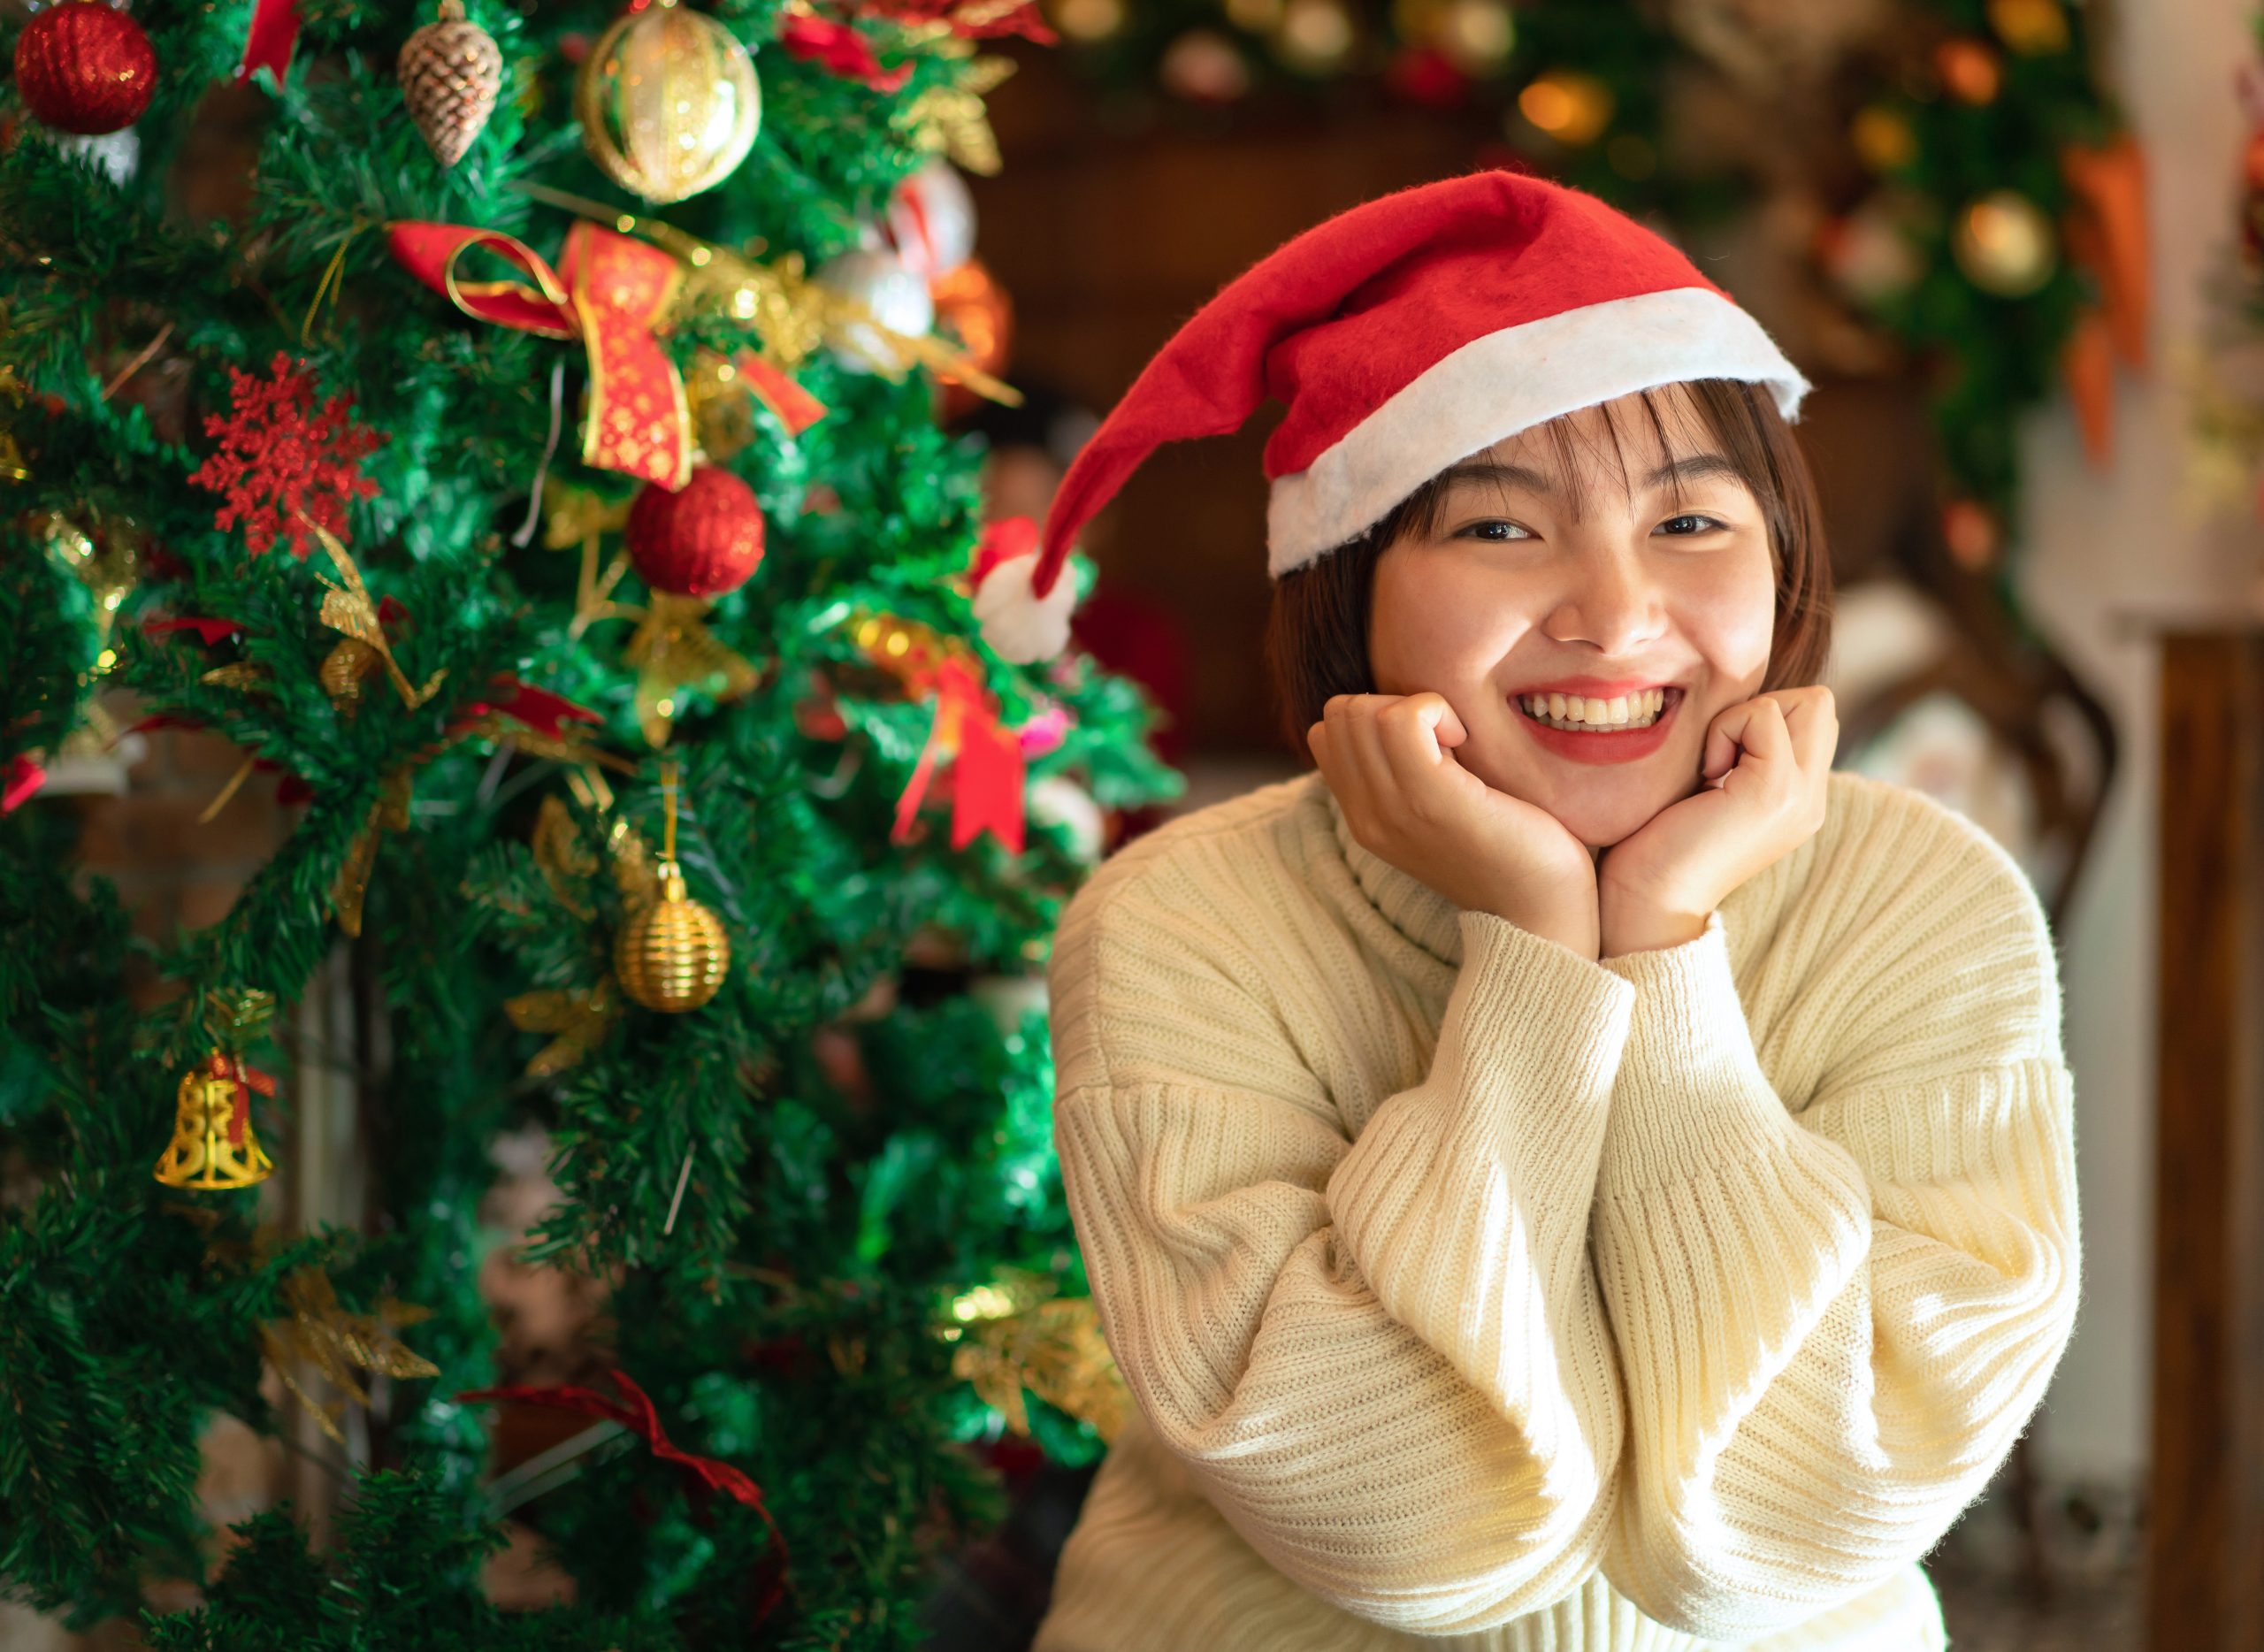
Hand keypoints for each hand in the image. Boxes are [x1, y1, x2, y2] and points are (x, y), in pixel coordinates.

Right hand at [1308, 692, 1599, 958]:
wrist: (1539, 913)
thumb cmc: (1508, 852)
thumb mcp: (1438, 813)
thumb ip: (1408, 776)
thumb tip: (1407, 716)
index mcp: (1364, 819)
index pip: (1325, 733)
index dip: (1374, 715)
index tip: (1426, 742)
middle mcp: (1367, 816)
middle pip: (1340, 715)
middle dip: (1393, 704)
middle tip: (1443, 738)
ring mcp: (1393, 809)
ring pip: (1363, 713)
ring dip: (1417, 707)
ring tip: (1454, 742)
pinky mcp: (1431, 799)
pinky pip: (1402, 719)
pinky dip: (1436, 710)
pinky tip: (1464, 741)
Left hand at [1598, 686, 1838, 957]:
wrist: (1645, 901)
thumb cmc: (1655, 845)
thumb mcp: (1711, 791)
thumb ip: (1741, 755)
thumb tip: (1740, 704)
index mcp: (1799, 799)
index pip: (1813, 716)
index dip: (1762, 715)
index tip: (1717, 757)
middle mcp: (1812, 799)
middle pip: (1819, 702)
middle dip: (1761, 708)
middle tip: (1718, 756)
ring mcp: (1801, 796)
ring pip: (1805, 701)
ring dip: (1742, 719)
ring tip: (1711, 770)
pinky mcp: (1776, 790)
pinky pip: (1764, 714)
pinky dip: (1725, 729)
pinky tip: (1704, 777)